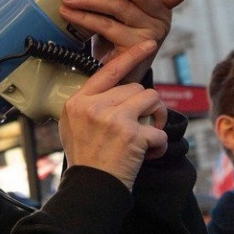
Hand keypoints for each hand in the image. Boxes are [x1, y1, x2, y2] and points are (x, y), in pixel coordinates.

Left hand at [58, 0, 189, 83]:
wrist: (116, 77)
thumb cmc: (117, 38)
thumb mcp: (123, 17)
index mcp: (162, 6)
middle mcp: (161, 19)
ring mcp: (150, 35)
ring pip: (119, 8)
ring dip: (89, 1)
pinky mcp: (135, 48)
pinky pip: (106, 26)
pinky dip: (84, 18)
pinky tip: (69, 14)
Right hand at [58, 40, 168, 189]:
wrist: (91, 189)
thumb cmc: (85, 160)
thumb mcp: (73, 128)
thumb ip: (89, 106)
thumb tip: (114, 91)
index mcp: (78, 102)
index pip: (108, 71)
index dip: (131, 56)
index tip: (148, 44)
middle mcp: (93, 106)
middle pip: (136, 88)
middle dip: (145, 107)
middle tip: (142, 128)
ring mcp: (112, 119)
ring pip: (152, 100)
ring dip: (156, 119)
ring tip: (147, 138)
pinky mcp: (131, 135)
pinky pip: (159, 131)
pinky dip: (159, 146)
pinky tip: (149, 156)